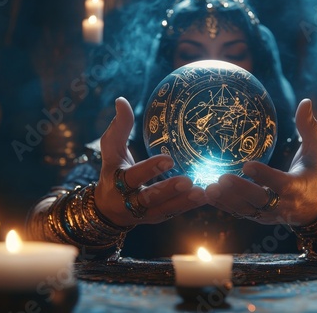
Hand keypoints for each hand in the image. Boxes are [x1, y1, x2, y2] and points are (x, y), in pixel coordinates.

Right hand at [95, 97, 205, 226]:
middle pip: (150, 197)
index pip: (133, 176)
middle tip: (188, 180)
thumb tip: (121, 100)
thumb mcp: (112, 149)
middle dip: (168, 190)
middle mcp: (130, 201)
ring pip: (166, 209)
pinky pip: (175, 212)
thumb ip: (120, 127)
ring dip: (185, 201)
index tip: (168, 159)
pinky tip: (207, 195)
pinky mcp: (158, 217)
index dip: (150, 169)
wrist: (108, 208)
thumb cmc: (113, 169)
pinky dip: (190, 205)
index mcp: (117, 181)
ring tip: (203, 192)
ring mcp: (145, 213)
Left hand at [206, 99, 316, 225]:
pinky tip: (205, 194)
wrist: (310, 208)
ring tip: (209, 188)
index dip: (265, 176)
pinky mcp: (255, 216)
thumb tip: (306, 102)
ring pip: (245, 210)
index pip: (282, 184)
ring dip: (226, 200)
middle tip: (223, 177)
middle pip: (260, 200)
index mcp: (297, 187)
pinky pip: (236, 212)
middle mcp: (282, 204)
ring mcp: (266, 213)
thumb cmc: (311, 172)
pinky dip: (221, 205)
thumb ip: (309, 129)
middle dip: (241, 190)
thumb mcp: (316, 151)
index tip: (248, 164)